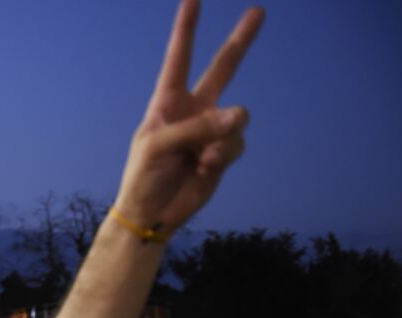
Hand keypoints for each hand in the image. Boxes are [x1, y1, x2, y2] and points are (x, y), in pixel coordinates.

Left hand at [114, 1, 263, 233]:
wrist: (153, 213)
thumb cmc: (143, 176)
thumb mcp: (159, 146)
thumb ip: (197, 127)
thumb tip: (240, 116)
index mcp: (167, 102)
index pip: (179, 58)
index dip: (186, 29)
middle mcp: (192, 110)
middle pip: (223, 68)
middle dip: (240, 41)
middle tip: (258, 11)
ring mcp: (210, 130)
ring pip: (236, 118)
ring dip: (222, 138)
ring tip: (202, 159)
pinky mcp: (223, 152)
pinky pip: (236, 144)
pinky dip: (223, 156)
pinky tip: (204, 170)